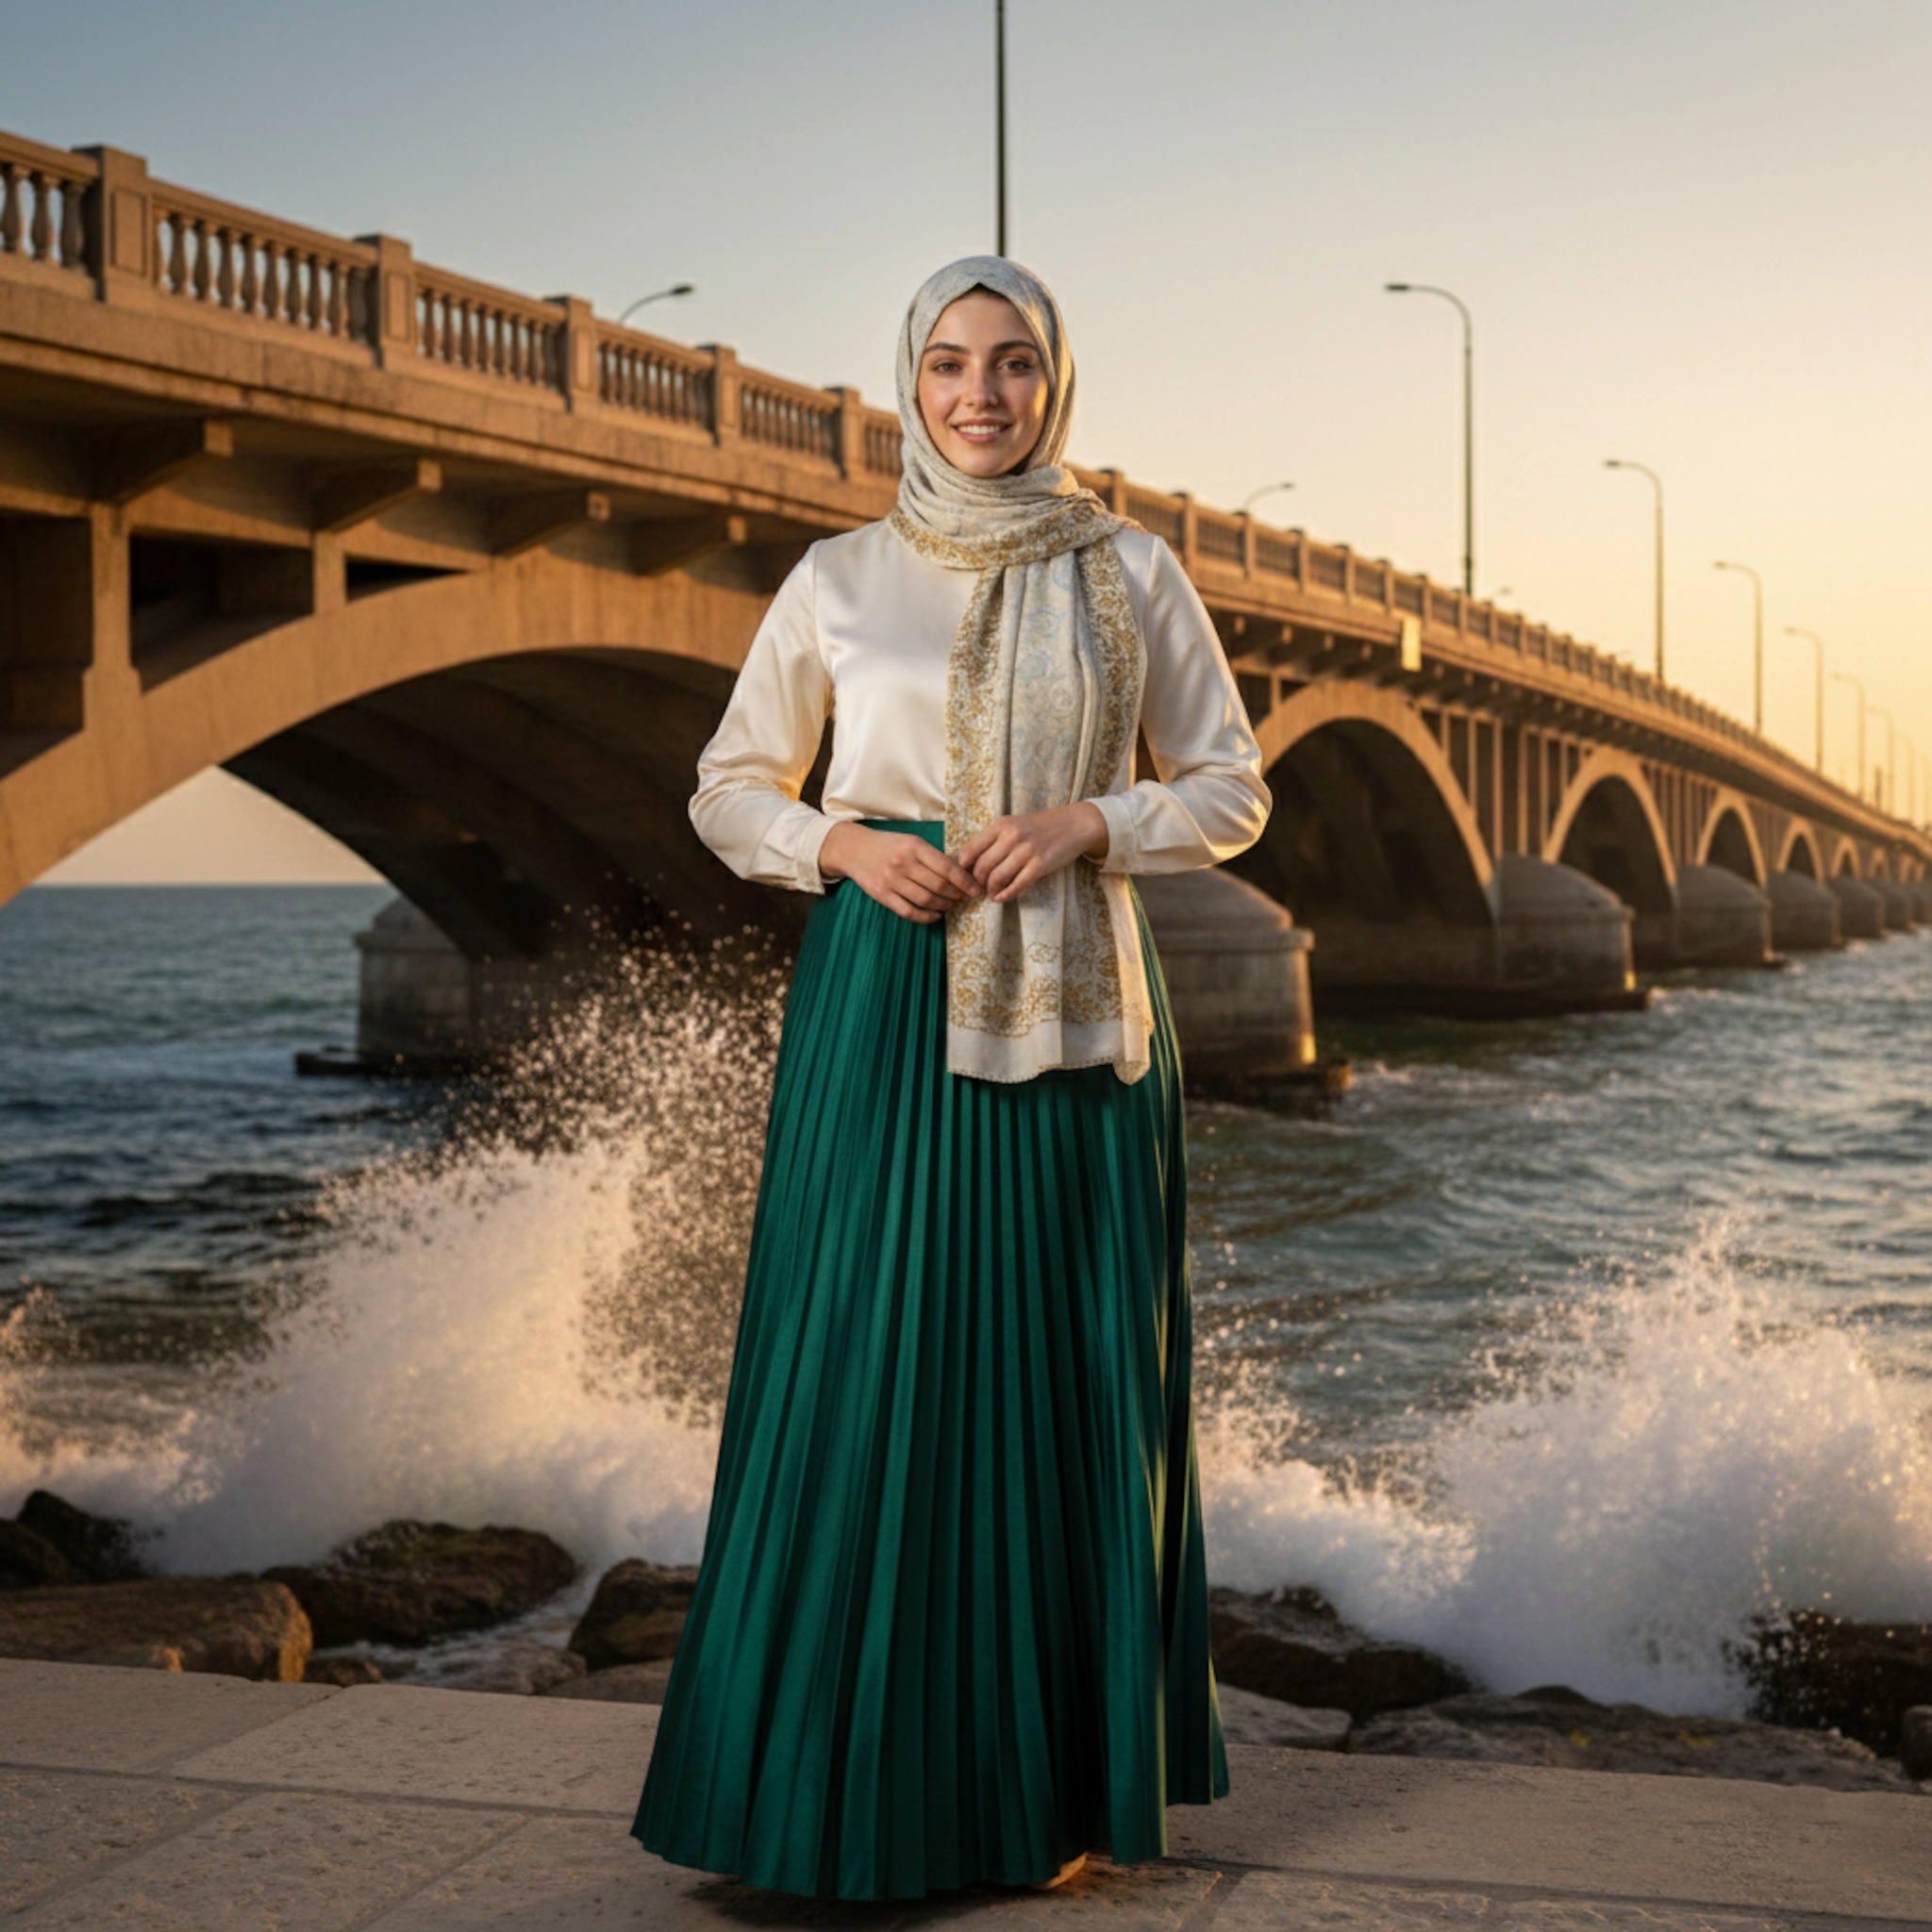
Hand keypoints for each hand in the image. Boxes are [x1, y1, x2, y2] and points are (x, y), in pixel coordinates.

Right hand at [819, 822, 983, 923]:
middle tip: (963, 897)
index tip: (976, 890)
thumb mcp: (911, 842)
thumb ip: (933, 856)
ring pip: (926, 900)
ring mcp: (891, 881)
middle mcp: (903, 863)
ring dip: (944, 906)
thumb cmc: (889, 845)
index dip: (965, 881)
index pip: (947, 867)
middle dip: (957, 895)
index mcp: (914, 847)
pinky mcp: (882, 895)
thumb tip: (961, 873)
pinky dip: (926, 917)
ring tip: (951, 905)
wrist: (854, 849)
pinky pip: (909, 912)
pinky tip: (936, 915)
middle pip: (939, 886)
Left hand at [958, 803, 1109, 904]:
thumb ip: (994, 838)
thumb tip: (970, 861)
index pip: (970, 850)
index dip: (963, 867)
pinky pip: (1017, 885)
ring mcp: (1026, 851)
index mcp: (1001, 825)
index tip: (965, 875)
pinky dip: (1006, 895)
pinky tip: (1001, 898)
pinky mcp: (1040, 865)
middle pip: (982, 867)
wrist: (1074, 825)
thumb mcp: (1014, 824)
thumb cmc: (1041, 826)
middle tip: (979, 888)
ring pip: (997, 878)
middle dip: (977, 882)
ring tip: (991, 894)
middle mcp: (1011, 837)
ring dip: (991, 890)